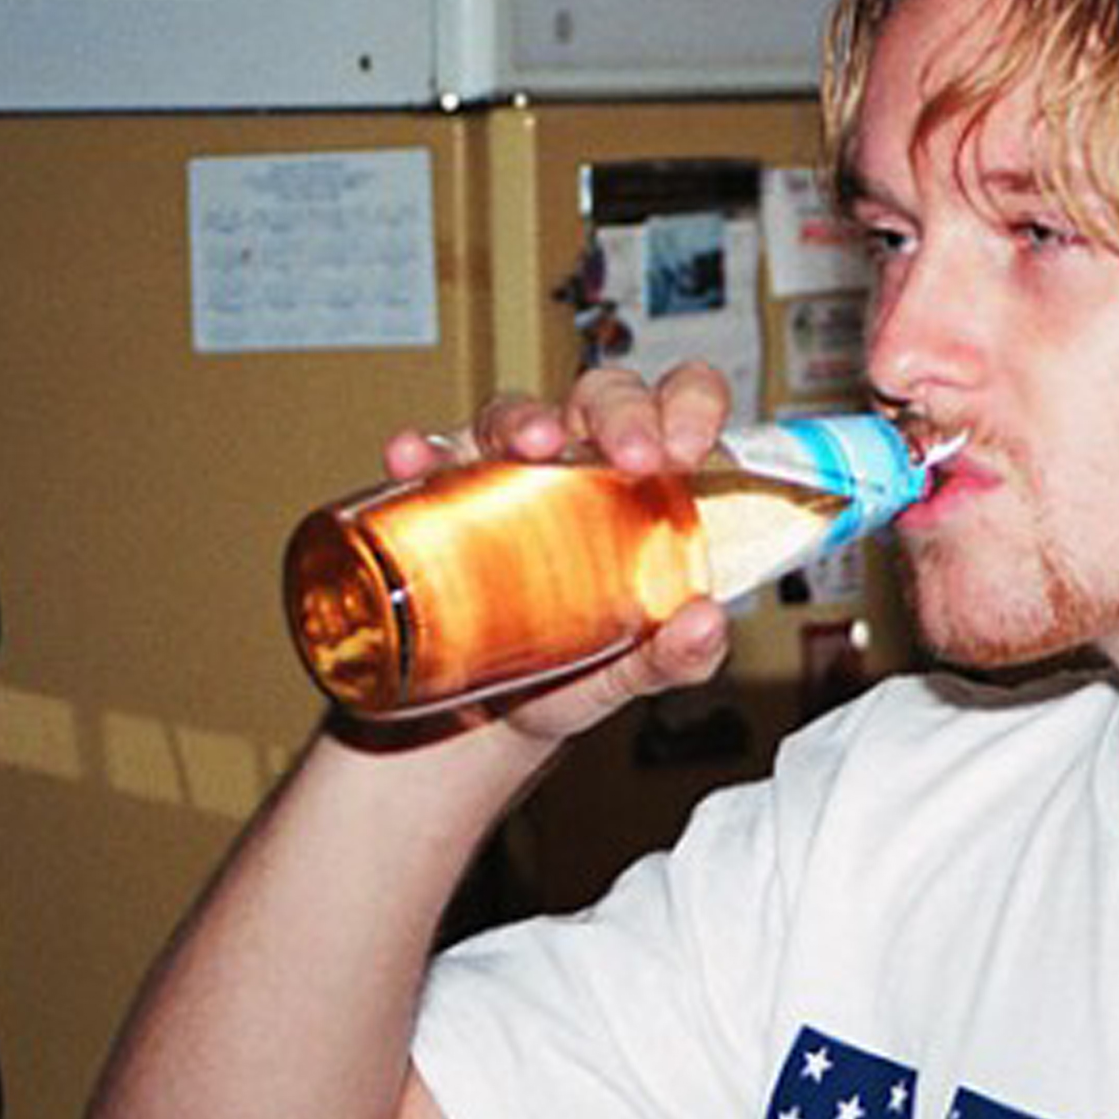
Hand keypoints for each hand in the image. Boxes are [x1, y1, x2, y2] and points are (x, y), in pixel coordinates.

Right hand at [373, 363, 737, 744]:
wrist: (485, 719)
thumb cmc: (574, 671)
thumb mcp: (632, 669)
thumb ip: (679, 655)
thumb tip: (706, 622)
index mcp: (648, 488)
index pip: (682, 407)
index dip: (692, 404)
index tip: (690, 445)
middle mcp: (581, 467)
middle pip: (604, 399)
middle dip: (620, 412)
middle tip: (631, 456)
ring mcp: (508, 477)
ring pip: (515, 417)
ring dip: (523, 419)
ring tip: (532, 444)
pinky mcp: (442, 502)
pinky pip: (429, 464)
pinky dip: (419, 453)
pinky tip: (412, 460)